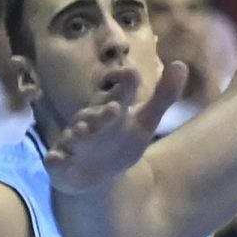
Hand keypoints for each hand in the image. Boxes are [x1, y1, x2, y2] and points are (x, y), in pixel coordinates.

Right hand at [44, 61, 187, 193]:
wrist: (93, 173)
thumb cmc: (121, 139)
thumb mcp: (146, 120)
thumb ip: (164, 95)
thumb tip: (181, 63)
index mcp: (112, 108)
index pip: (118, 92)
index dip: (122, 82)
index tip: (131, 74)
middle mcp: (92, 121)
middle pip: (97, 115)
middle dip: (104, 112)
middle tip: (115, 108)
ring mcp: (74, 142)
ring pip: (74, 136)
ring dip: (78, 133)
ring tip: (81, 130)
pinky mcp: (61, 163)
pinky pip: (56, 162)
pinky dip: (55, 161)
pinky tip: (55, 160)